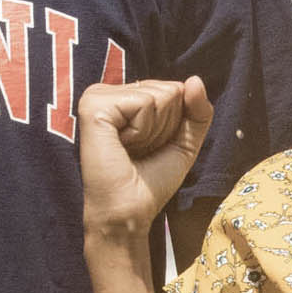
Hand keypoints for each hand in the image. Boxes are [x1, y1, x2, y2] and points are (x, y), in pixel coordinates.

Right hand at [77, 76, 211, 246]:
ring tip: (129, 149)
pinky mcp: (94, 105)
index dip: (172, 123)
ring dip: (153, 131)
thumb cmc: (150, 181)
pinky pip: (144, 103)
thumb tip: (194, 79)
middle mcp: (107, 91)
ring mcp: (97, 96)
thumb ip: (197, 110)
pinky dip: (143, 130)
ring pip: (159, 95)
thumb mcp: (184, 142)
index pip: (173, 89)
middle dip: (164, 126)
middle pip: (168, 89)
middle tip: (139, 150)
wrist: (128, 213)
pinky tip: (121, 145)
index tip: (149, 147)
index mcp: (123, 96)